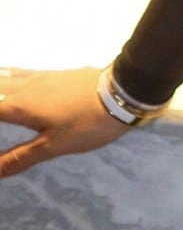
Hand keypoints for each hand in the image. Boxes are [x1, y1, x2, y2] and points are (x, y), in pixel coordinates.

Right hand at [0, 66, 138, 179]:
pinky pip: (17, 72)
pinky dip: (4, 75)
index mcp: (18, 106)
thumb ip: (19, 158)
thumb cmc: (87, 123)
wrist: (123, 91)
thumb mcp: (54, 146)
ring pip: (3, 76)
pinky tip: (6, 76)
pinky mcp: (53, 74)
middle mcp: (22, 86)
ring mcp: (38, 77)